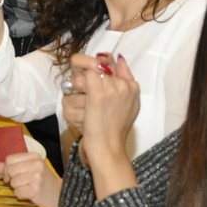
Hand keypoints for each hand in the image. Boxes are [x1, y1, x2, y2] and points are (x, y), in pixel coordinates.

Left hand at [0, 151, 60, 206]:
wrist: (59, 195)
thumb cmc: (41, 181)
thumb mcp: (27, 169)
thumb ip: (9, 167)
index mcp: (34, 156)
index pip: (9, 159)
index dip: (7, 169)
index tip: (13, 175)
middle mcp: (37, 164)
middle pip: (9, 170)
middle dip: (12, 180)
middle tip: (22, 183)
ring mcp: (37, 177)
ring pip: (13, 182)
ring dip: (17, 188)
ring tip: (28, 188)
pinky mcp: (36, 189)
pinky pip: (18, 192)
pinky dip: (21, 196)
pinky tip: (30, 194)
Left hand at [68, 51, 138, 171]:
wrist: (109, 148)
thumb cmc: (114, 131)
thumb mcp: (127, 105)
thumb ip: (124, 81)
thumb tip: (119, 59)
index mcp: (132, 85)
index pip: (110, 59)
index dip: (94, 66)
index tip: (88, 81)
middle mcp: (123, 83)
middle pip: (94, 65)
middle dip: (83, 80)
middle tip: (83, 98)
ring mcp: (111, 86)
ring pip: (83, 74)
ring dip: (76, 93)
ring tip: (84, 111)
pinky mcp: (97, 92)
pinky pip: (80, 79)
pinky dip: (75, 94)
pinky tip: (82, 109)